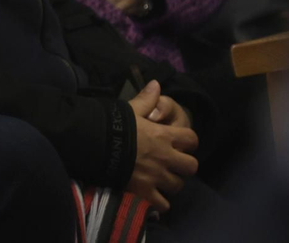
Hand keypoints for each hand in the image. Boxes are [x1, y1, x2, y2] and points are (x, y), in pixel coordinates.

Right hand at [126, 82, 198, 211]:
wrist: (96, 146)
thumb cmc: (115, 126)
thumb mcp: (131, 109)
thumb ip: (146, 99)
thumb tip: (156, 84)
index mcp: (165, 136)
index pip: (192, 139)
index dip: (189, 141)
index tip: (181, 142)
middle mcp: (166, 157)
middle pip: (191, 166)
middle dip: (184, 165)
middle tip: (173, 164)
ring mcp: (157, 177)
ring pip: (178, 185)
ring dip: (172, 182)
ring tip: (162, 180)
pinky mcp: (146, 193)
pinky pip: (163, 204)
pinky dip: (160, 201)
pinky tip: (154, 196)